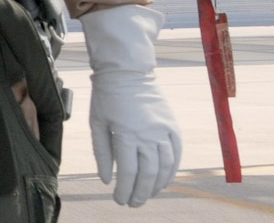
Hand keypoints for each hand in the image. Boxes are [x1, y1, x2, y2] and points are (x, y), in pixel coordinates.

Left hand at [82, 4, 180, 206]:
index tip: (120, 200)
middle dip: (141, 192)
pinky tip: (164, 179)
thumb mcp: (97, 123)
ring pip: (165, 166)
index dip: (125, 190)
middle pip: (148, 173)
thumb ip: (102, 153)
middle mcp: (148, 134)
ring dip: (158, 185)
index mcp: (126, 133)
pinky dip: (172, 170)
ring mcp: (163, 130)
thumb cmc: (106, 97)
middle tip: (134, 204)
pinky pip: (176, 153)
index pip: (128, 172)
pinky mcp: (173, 125)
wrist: (127, 71)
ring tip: (148, 195)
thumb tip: (106, 180)